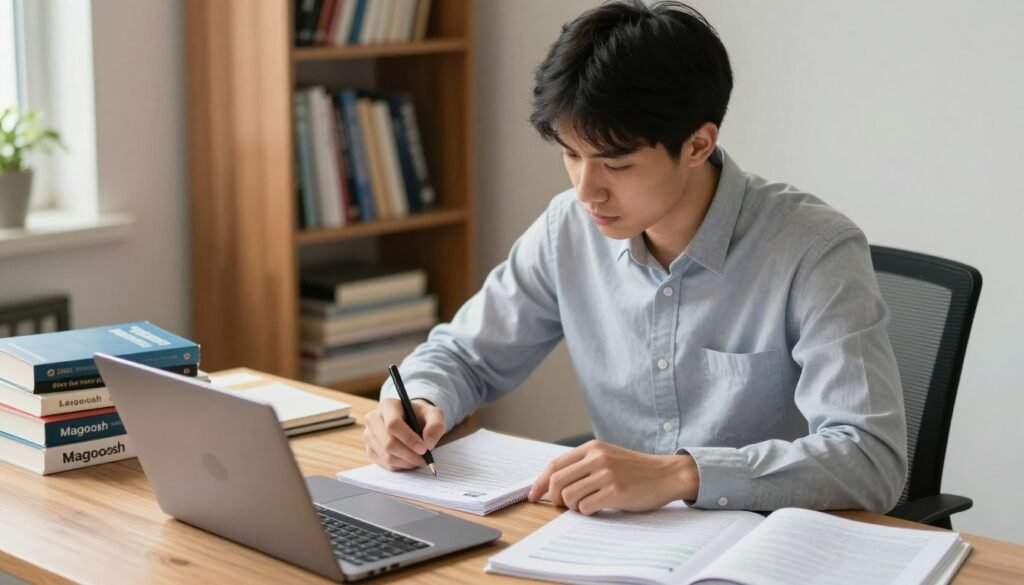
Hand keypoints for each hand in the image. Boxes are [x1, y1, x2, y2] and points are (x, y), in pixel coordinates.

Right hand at [363, 398, 444, 470]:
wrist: (410, 421)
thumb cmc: (421, 416)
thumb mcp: (434, 415)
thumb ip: (436, 425)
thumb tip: (429, 443)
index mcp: (387, 405)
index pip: (393, 424)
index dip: (409, 439)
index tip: (424, 449)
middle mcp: (373, 419)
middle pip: (389, 443)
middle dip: (410, 455)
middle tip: (425, 459)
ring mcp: (368, 435)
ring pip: (387, 456)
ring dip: (407, 462)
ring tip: (419, 458)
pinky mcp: (370, 450)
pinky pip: (385, 464)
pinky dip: (401, 465)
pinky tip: (409, 459)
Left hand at [527, 440, 699, 514]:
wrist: (667, 474)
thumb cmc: (636, 470)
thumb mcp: (608, 457)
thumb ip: (584, 465)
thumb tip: (553, 484)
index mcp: (592, 448)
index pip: (555, 464)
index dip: (540, 482)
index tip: (533, 495)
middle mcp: (597, 458)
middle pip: (557, 481)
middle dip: (554, 497)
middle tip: (562, 505)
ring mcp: (606, 474)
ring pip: (569, 496)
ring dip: (572, 506)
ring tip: (586, 504)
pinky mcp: (615, 491)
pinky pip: (586, 507)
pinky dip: (587, 511)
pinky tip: (598, 507)